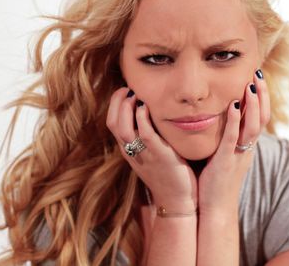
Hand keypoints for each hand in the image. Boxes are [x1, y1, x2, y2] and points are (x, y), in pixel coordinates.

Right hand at [106, 87, 197, 211]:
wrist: (176, 200)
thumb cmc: (166, 174)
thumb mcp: (149, 155)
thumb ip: (144, 136)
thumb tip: (146, 113)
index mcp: (127, 150)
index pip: (111, 123)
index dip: (115, 104)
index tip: (125, 90)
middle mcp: (131, 152)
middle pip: (113, 123)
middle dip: (118, 101)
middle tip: (127, 88)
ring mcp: (143, 154)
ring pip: (123, 128)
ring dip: (126, 108)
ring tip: (135, 95)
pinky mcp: (159, 155)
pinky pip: (145, 134)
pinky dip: (142, 118)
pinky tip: (146, 108)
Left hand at [197, 70, 270, 216]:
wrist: (214, 209)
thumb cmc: (215, 181)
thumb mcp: (225, 155)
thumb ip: (226, 137)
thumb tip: (222, 118)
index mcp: (246, 145)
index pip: (260, 117)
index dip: (261, 97)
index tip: (257, 77)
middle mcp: (246, 148)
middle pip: (262, 118)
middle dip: (261, 95)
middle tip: (257, 73)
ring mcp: (237, 154)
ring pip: (252, 126)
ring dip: (252, 104)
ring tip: (250, 84)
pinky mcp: (225, 161)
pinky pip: (232, 138)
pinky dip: (234, 121)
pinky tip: (232, 105)